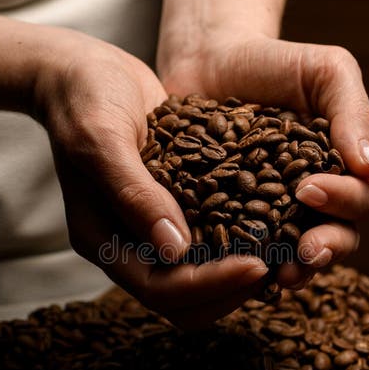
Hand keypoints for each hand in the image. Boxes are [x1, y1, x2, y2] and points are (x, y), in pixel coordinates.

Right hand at [33, 30, 269, 328]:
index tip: (256, 266)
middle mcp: (129, 244)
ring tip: (284, 251)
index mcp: (102, 240)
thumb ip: (135, 194)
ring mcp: (152, 229)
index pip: (160, 289)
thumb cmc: (84, 98)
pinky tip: (277, 223)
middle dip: (231, 290)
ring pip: (202, 277)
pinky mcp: (176, 207)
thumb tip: (175, 251)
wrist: (84, 70)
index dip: (210, 285)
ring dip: (240, 273)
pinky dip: (241, 241)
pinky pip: (211, 241)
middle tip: (279, 265)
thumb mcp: (103, 139)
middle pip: (184, 300)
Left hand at [158, 32, 368, 290]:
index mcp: (343, 171)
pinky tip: (235, 273)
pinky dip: (244, 266)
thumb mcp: (325, 72)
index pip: (360, 199)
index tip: (310, 191)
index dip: (343, 202)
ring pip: (295, 256)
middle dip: (326, 249)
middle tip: (305, 252)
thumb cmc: (275, 63)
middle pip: (337, 238)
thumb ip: (352, 113)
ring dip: (294, 270)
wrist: (210, 60)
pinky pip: (245, 252)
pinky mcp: (232, 223)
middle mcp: (313, 202)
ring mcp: (274, 216)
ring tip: (279, 277)